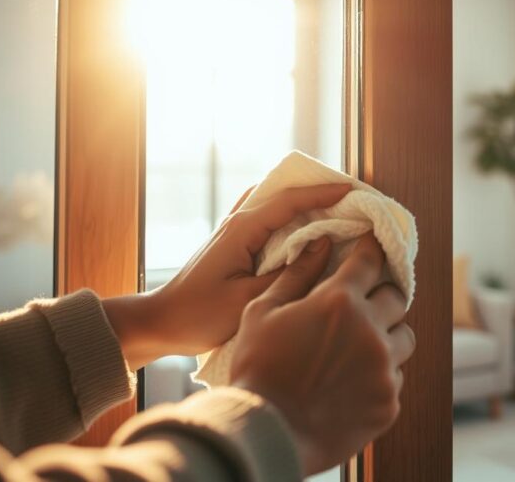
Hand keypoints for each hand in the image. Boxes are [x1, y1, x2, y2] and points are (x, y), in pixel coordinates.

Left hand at [103, 183, 350, 368]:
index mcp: (243, 229)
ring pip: (276, 204)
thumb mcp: (251, 298)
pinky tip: (307, 231)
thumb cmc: (201, 315)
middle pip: (285, 195)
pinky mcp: (233, 243)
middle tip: (353, 201)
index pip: (291, 200)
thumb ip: (292, 271)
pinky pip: (268, 219)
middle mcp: (238, 221)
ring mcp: (234, 230)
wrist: (160, 324)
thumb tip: (326, 245)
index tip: (354, 191)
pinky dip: (290, 217)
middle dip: (319, 193)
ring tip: (337, 212)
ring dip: (305, 204)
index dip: (324, 193)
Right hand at [229, 233, 414, 475]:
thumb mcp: (262, 313)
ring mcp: (384, 369)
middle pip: (397, 298)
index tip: (372, 248)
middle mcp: (371, 331)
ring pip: (404, 338)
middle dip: (381, 295)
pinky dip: (381, 374)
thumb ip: (296, 275)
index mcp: (340, 302)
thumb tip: (319, 244)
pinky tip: (353, 382)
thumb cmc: (258, 369)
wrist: (266, 434)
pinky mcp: (389, 401)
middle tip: (363, 303)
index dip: (372, 251)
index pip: (370, 261)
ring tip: (360, 346)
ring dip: (387, 335)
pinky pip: (397, 377)